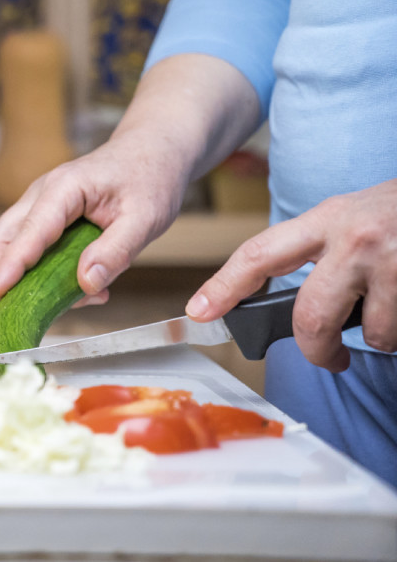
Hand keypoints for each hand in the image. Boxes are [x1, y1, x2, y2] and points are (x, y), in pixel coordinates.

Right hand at [0, 54, 261, 303]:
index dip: (12, 264)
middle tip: (27, 309)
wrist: (152, 150)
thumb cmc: (151, 177)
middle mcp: (42, 194)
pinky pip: (30, 247)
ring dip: (27, 277)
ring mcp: (39, 204)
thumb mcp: (146, 218)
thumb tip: (86, 284)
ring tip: (76, 295)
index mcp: (65, 188)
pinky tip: (82, 283)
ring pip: (10, 244)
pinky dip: (43, 272)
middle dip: (5, 274)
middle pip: (2, 238)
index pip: (30, 231)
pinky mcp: (45, 216)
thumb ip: (116, 251)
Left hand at [186, 178, 396, 371]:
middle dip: (316, 350)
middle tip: (329, 358)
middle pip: (310, 317)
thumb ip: (320, 251)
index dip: (223, 286)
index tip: (199, 312)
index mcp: (328, 219)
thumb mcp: (354, 218)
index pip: (259, 254)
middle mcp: (356, 237)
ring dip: (382, 334)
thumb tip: (290, 306)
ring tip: (392, 310)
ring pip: (372, 333)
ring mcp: (394, 259)